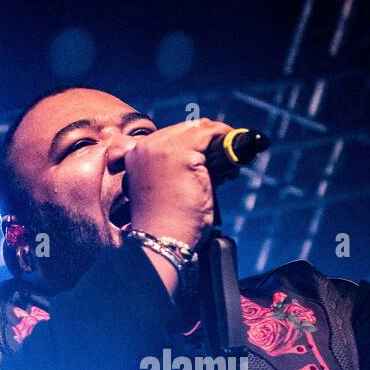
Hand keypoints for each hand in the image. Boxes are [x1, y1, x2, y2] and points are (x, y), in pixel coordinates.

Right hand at [124, 117, 234, 248]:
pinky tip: (233, 156)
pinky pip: (209, 135)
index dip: (197, 142)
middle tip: (227, 158)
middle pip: (186, 129)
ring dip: (219, 140)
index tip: (215, 155)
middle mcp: (145, 146)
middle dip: (210, 140)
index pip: (172, 135)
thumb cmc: (167, 224)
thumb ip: (177, 168)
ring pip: (199, 129)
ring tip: (231, 162)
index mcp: (136, 154)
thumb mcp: (165, 189)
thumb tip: (211, 156)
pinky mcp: (180, 154)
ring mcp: (161, 148)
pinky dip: (225, 139)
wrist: (161, 241)